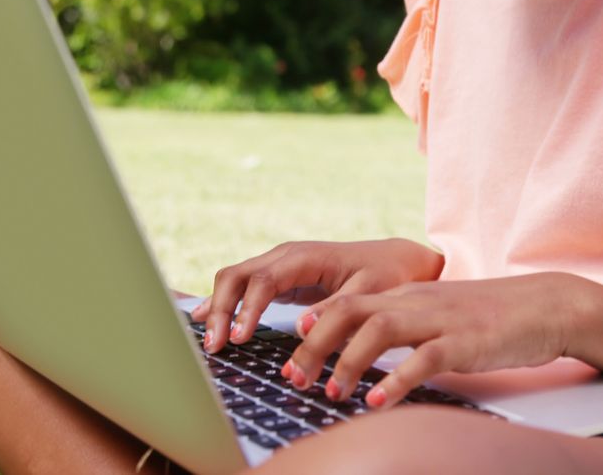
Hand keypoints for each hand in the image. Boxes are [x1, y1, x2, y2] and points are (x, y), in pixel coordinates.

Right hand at [193, 239, 443, 351]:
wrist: (396, 260)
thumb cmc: (385, 275)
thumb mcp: (370, 293)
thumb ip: (336, 310)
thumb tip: (301, 329)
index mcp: (305, 257)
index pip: (263, 279)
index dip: (247, 308)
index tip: (238, 338)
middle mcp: (286, 256)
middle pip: (237, 275)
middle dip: (221, 309)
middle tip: (214, 346)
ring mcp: (279, 265)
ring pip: (235, 280)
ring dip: (218, 308)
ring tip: (209, 343)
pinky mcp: (279, 278)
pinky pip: (243, 288)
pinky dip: (225, 304)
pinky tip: (206, 321)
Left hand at [281, 272, 589, 407]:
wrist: (544, 304)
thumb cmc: (487, 316)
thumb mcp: (435, 313)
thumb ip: (399, 324)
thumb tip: (361, 348)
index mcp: (405, 295)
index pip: (346, 301)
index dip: (313, 324)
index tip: (289, 349)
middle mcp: (416, 302)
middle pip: (350, 311)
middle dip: (315, 345)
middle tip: (293, 378)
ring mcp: (440, 319)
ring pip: (380, 328)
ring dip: (349, 362)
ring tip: (332, 393)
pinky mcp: (466, 342)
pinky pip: (424, 358)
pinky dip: (397, 380)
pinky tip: (379, 401)